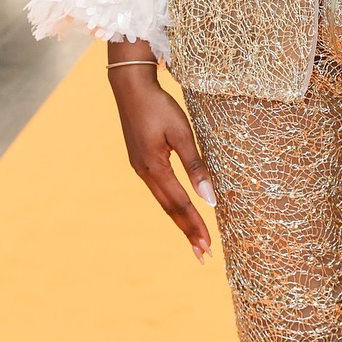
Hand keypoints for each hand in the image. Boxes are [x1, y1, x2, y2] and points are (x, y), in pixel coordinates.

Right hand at [107, 44, 214, 261]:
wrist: (130, 86)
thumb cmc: (159, 106)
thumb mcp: (182, 133)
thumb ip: (196, 166)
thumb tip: (210, 199)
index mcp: (154, 168)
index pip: (180, 204)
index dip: (195, 226)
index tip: (208, 247)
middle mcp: (144, 173)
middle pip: (170, 209)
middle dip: (187, 231)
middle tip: (203, 254)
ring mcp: (140, 168)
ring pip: (163, 201)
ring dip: (180, 220)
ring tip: (194, 238)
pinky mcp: (140, 160)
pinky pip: (159, 190)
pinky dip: (171, 204)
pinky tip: (179, 209)